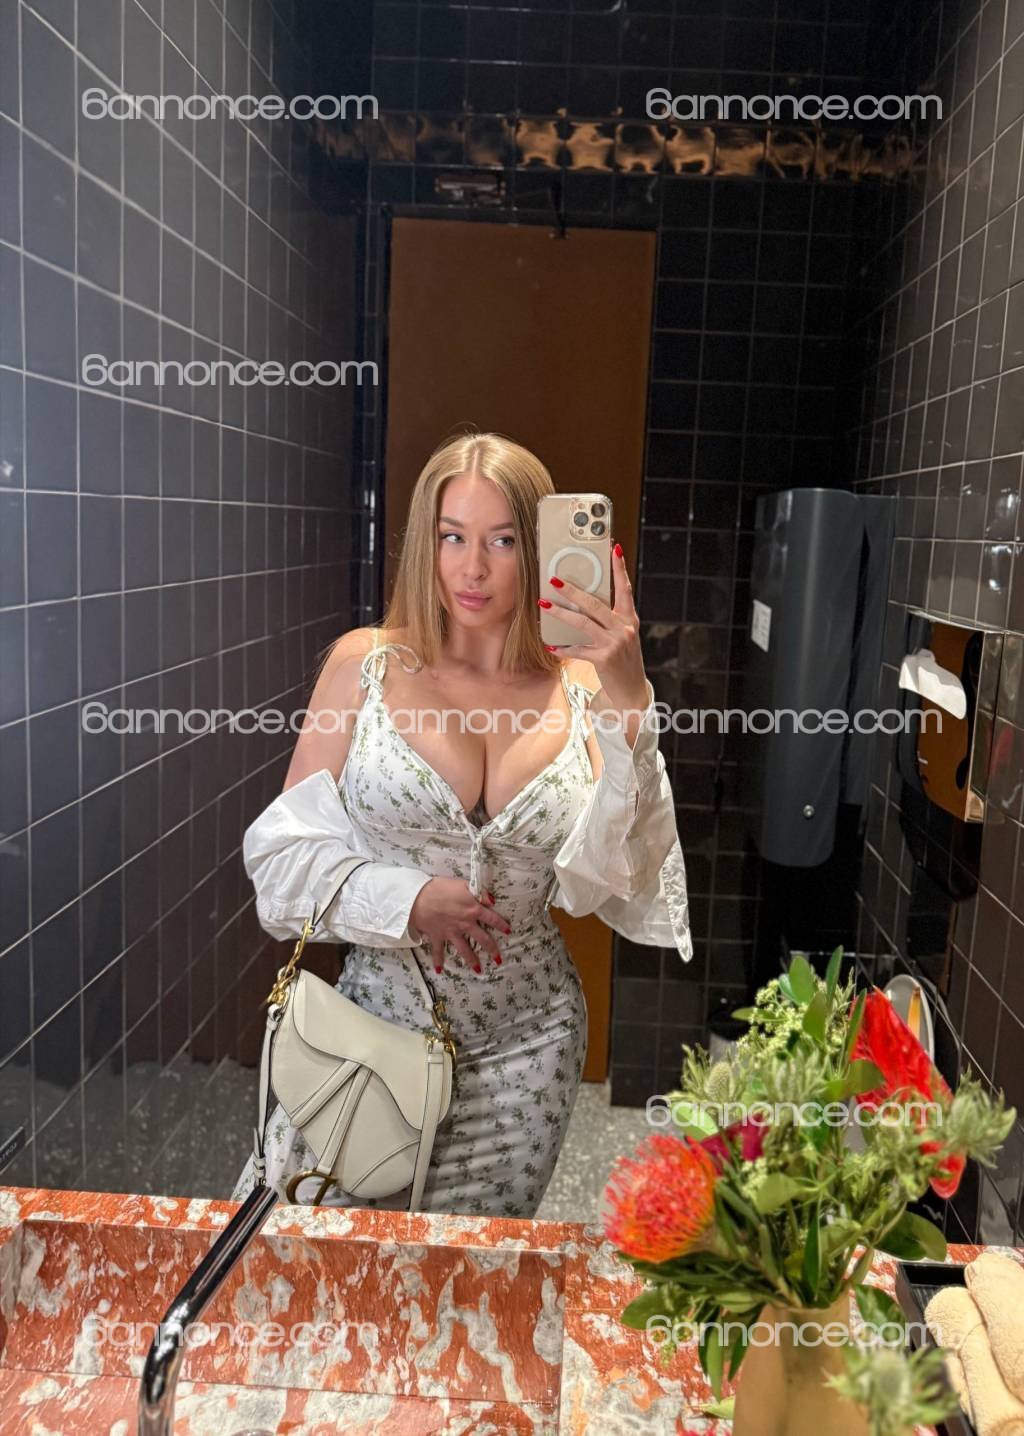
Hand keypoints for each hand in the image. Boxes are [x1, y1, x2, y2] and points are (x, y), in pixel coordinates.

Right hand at [410, 878, 510, 973]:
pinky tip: (440, 970)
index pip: (492, 919)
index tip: (508, 931)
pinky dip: (438, 961)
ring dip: (472, 961)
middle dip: (492, 950)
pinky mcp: (438, 937)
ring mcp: (452, 933)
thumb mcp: (462, 884)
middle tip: (498, 959)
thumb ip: (478, 892)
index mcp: (473, 910)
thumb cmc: (440, 888)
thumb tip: (492, 899)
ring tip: (478, 970)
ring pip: (464, 950)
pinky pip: (438, 951)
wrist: (418, 898)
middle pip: (482, 939)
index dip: (501, 925)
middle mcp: (465, 924)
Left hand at [538, 540, 649, 713]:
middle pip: (595, 604)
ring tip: (544, 604)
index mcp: (629, 619)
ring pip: (582, 623)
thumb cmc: (624, 660)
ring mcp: (614, 644)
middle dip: (573, 590)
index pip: (625, 588)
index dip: (620, 568)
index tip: (614, 548)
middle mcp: (623, 628)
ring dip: (560, 613)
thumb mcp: (623, 636)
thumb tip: (584, 603)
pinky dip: (563, 648)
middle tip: (555, 580)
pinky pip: (577, 650)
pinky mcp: (603, 659)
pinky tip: (551, 645)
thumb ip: (610, 620)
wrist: (632, 691)